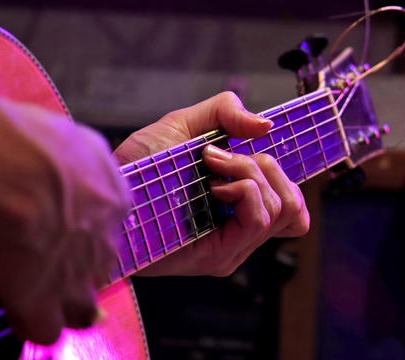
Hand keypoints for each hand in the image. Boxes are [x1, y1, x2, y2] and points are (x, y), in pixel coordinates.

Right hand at [0, 84, 129, 343]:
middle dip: (81, 269)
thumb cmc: (36, 140)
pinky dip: (34, 324)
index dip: (88, 231)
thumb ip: (80, 153)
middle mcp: (104, 240)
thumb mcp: (73, 136)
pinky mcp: (42, 299)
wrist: (16, 168)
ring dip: (62, 302)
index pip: (110, 225)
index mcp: (114, 199)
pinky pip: (46, 329)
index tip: (70, 228)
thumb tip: (68, 150)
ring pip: (81, 307)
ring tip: (38, 293)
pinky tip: (21, 311)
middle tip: (53, 263)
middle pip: (101, 268)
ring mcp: (77, 274)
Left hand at [114, 92, 309, 276]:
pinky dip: (244, 189)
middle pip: (294, 206)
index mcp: (240, 208)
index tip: (258, 152)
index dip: (289, 179)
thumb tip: (267, 125)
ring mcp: (232, 247)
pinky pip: (259, 219)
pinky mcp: (219, 257)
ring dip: (251, 173)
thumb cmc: (141, 164)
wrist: (109, 188)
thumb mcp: (184, 124)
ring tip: (212, 167)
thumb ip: (226, 112)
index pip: (295, 210)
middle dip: (265, 166)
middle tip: (220, 157)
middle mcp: (240, 232)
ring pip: (281, 209)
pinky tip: (213, 185)